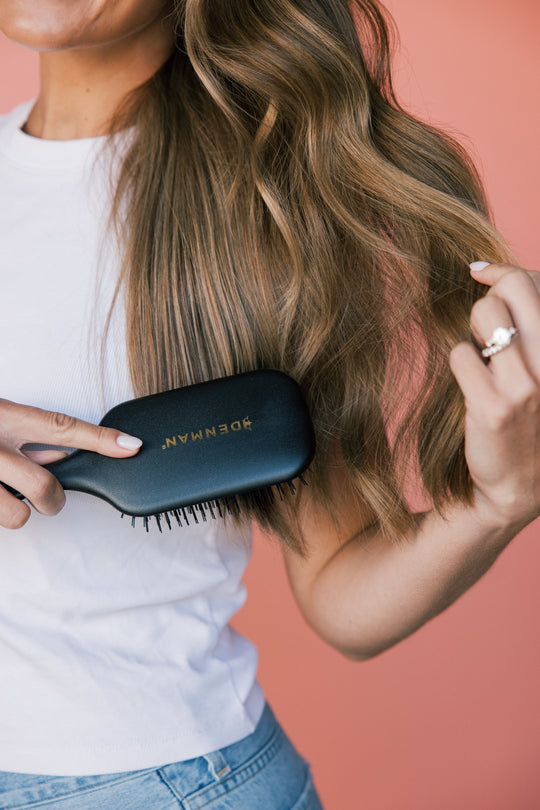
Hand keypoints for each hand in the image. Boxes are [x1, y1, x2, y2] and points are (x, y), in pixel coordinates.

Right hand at [0, 400, 141, 529]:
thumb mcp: (3, 417)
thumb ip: (32, 435)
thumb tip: (66, 455)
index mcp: (7, 418)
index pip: (61, 428)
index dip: (100, 440)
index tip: (131, 447)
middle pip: (43, 485)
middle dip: (55, 499)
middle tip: (51, 495)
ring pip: (18, 515)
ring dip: (22, 511)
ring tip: (12, 495)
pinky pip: (0, 520)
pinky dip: (2, 511)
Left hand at [448, 262, 539, 529]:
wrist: (521, 483)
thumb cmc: (531, 417)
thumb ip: (531, 324)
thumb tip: (492, 271)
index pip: (536, 283)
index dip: (504, 269)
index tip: (480, 270)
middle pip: (513, 288)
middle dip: (489, 296)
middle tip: (485, 326)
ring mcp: (529, 385)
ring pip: (485, 314)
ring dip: (474, 332)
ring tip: (484, 361)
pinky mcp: (496, 406)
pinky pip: (461, 354)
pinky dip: (460, 364)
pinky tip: (473, 386)